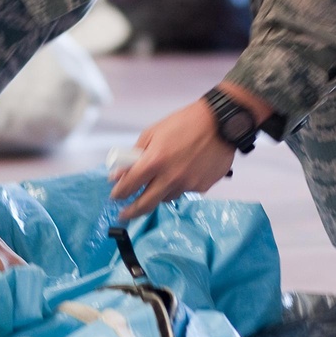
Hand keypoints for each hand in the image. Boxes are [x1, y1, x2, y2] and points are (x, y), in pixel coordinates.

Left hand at [109, 98, 236, 221]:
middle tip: (124, 214)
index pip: (129, 185)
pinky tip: (183, 171)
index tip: (115, 196)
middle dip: (131, 212)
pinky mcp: (202, 187)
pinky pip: (184, 192)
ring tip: (161, 180)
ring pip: (166, 198)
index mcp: (155, 160)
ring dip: (158, 193)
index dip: (118, 193)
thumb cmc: (185, 122)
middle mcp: (171, 176)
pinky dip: (179, 185)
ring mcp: (187, 184)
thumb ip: (135, 154)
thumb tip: (119, 173)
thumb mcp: (153, 132)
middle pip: (145, 204)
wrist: (219, 123)